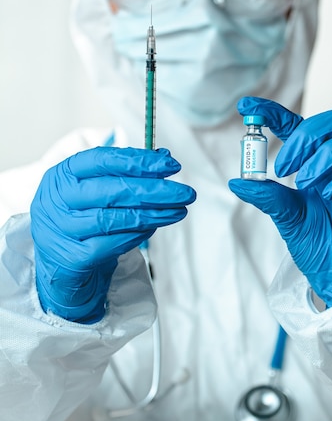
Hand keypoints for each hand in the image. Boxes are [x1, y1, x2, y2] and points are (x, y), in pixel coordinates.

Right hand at [31, 147, 195, 322]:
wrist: (57, 261)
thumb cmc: (80, 216)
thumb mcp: (94, 188)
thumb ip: (125, 173)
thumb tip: (163, 158)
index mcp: (62, 175)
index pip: (103, 160)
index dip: (139, 161)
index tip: (170, 164)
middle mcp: (57, 200)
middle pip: (113, 190)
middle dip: (155, 190)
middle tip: (185, 192)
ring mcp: (63, 230)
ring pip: (115, 218)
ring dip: (153, 214)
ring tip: (178, 210)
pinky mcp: (73, 258)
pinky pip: (113, 244)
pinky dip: (138, 235)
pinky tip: (155, 227)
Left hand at [229, 97, 331, 307]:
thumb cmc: (320, 247)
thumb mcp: (288, 219)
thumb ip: (268, 197)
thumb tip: (237, 182)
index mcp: (315, 164)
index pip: (296, 126)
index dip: (273, 113)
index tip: (247, 107)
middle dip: (305, 136)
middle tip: (284, 167)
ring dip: (326, 157)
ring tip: (306, 183)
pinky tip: (331, 194)